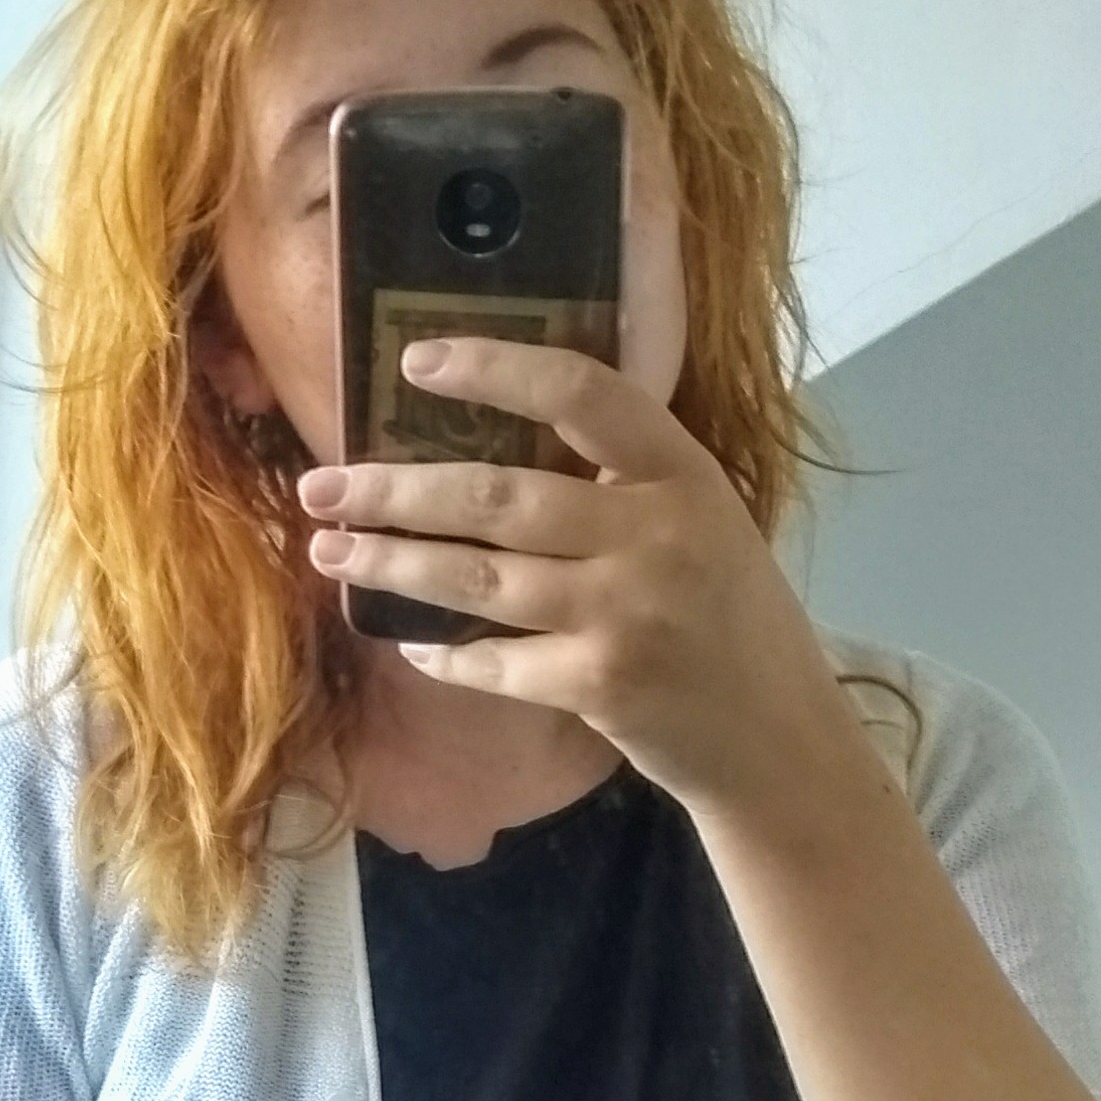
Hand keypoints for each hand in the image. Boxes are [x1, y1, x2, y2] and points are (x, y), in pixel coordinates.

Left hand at [300, 337, 848, 821]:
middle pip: (498, 493)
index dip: (493, 369)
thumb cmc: (730, 618)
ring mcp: (626, 611)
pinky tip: (410, 642)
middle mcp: (656, 532)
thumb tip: (488, 441)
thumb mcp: (702, 520)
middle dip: (396, 490)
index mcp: (683, 471)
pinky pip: (495, 661)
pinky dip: (444, 654)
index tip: (416, 362)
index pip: (580, 392)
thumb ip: (623, 479)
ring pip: (478, 576)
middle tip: (324, 486)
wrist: (776, 738)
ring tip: (331, 552)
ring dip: (393, 564)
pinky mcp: (601, 683)